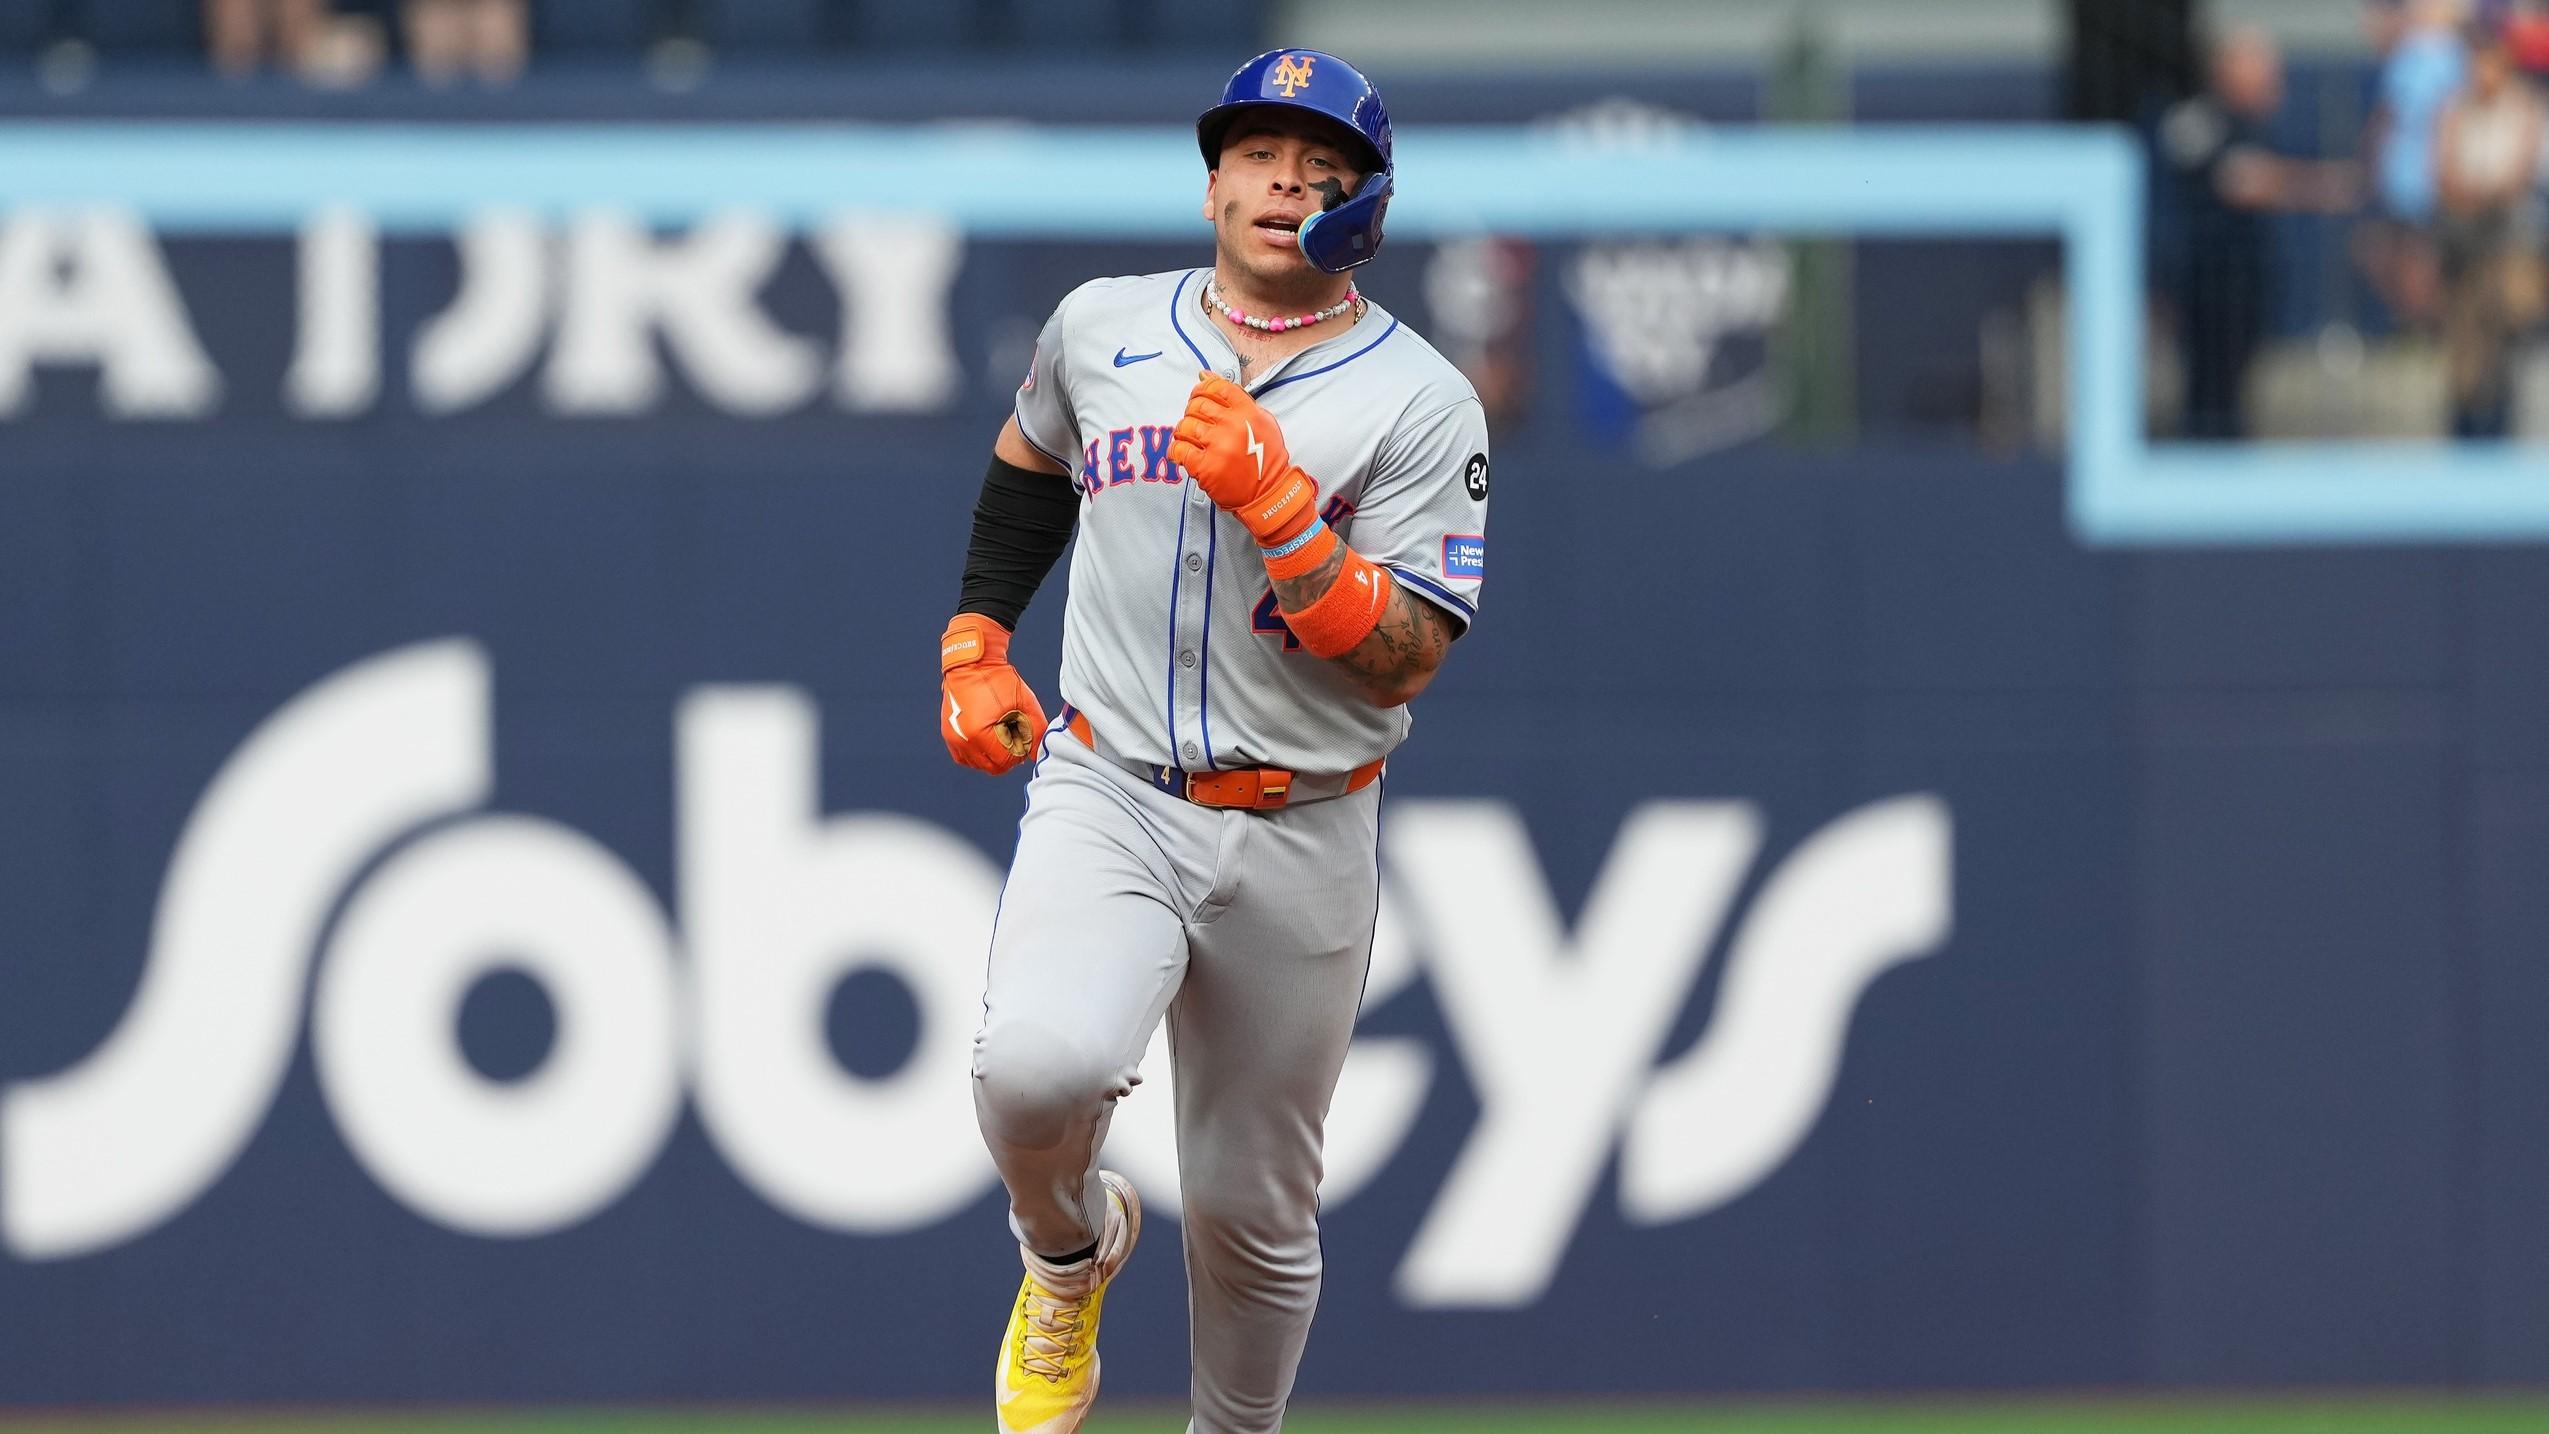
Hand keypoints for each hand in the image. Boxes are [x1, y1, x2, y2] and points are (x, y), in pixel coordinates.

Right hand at [939, 614, 1046, 774]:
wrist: (972, 662)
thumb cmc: (1000, 680)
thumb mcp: (1025, 703)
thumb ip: (1036, 731)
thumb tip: (1038, 755)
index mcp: (980, 733)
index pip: (1005, 761)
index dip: (1019, 752)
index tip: (1024, 737)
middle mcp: (963, 739)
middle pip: (991, 767)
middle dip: (1008, 757)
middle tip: (1016, 738)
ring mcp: (953, 738)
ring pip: (978, 764)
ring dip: (992, 757)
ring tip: (1002, 736)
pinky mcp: (948, 733)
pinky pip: (964, 758)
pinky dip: (977, 755)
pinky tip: (988, 741)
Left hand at [1167, 372, 1319, 545]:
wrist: (1268, 494)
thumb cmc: (1265, 459)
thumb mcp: (1262, 422)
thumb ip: (1236, 399)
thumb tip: (1204, 375)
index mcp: (1248, 412)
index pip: (1217, 387)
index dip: (1202, 389)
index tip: (1198, 396)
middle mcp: (1233, 426)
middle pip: (1197, 405)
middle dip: (1192, 412)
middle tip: (1196, 423)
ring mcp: (1218, 446)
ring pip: (1185, 426)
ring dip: (1183, 432)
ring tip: (1190, 440)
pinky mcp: (1205, 467)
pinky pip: (1179, 450)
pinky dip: (1176, 452)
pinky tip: (1183, 455)